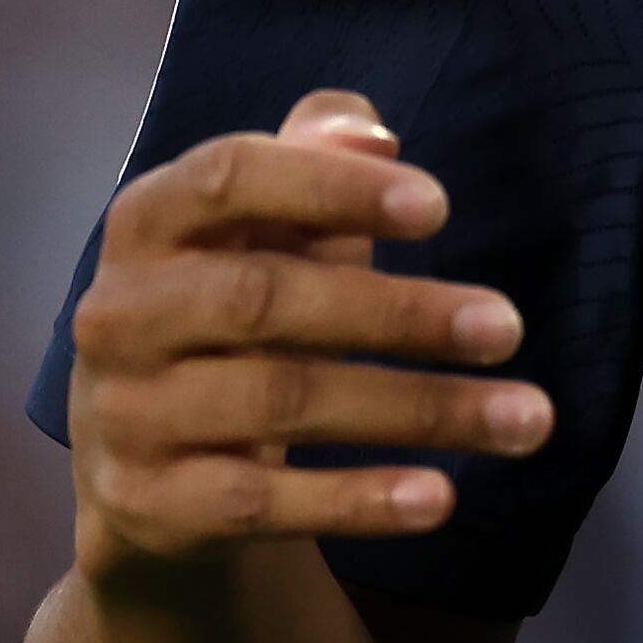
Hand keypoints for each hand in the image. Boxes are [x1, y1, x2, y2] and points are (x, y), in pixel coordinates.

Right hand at [63, 90, 547, 587]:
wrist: (142, 466)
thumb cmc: (228, 312)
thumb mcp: (260, 228)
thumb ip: (312, 160)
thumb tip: (375, 138)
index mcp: (145, 221)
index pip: (228, 177)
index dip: (330, 186)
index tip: (439, 208)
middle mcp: (120, 314)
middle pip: (263, 298)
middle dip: (397, 312)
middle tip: (506, 328)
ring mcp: (128, 414)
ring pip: (281, 404)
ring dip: (415, 410)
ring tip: (522, 418)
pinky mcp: (151, 504)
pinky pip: (265, 502)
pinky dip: (358, 500)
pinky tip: (441, 497)